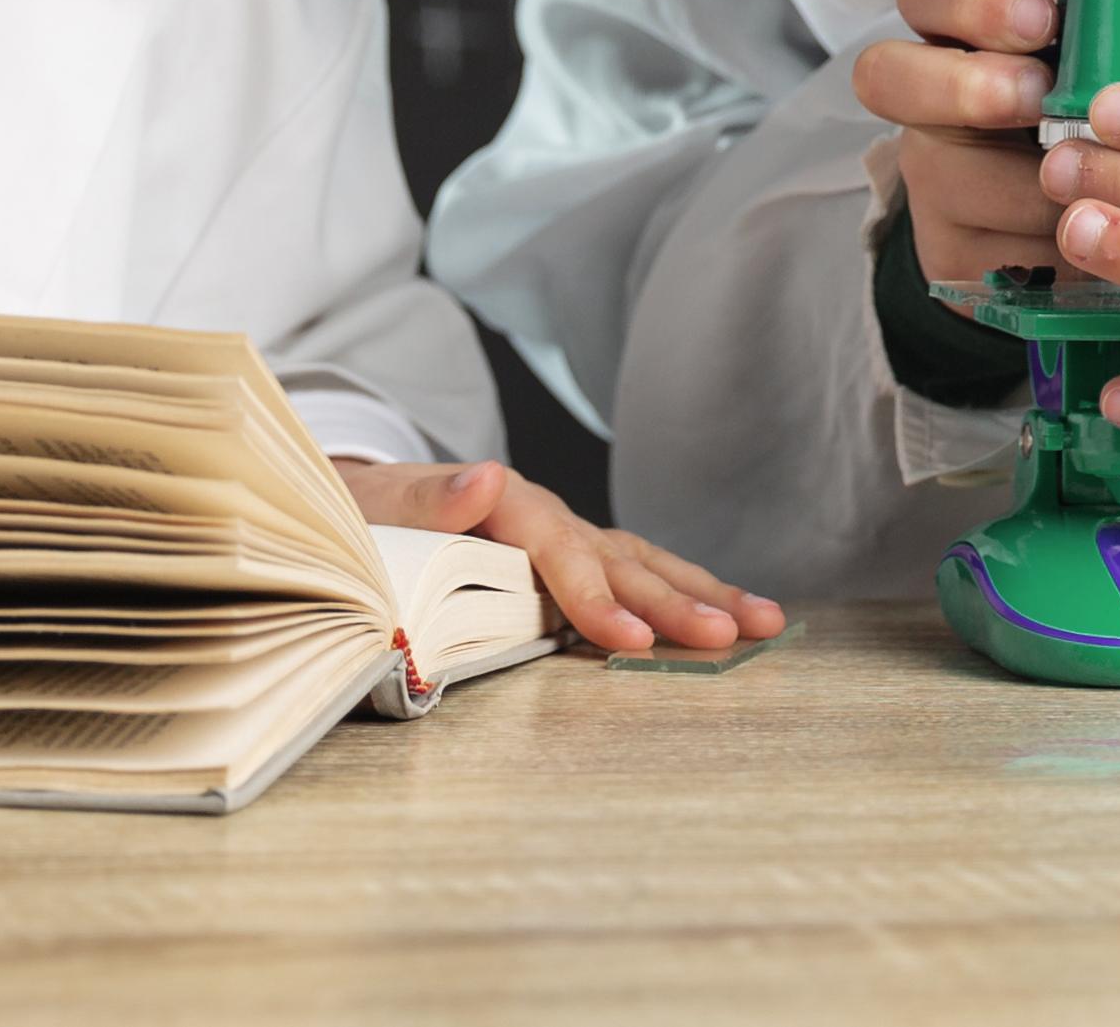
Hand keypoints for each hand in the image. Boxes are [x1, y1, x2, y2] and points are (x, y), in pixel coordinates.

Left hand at [333, 458, 787, 655]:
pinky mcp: (566, 557)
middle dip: (679, 600)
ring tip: (766, 623)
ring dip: (702, 593)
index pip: (559, 553)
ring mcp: (560, 534)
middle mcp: (542, 514)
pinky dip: (680, 592)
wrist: (352, 499)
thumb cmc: (359, 514)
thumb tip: (484, 478)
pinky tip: (724, 617)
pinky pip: (631, 572)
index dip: (597, 598)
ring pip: (641, 562)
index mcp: (500, 503)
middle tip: (734, 636)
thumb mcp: (372, 504)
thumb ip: (426, 498)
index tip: (634, 641)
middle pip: (618, 557)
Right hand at [850, 0, 1119, 284]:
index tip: (1041, 18)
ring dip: (1025, 184)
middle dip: (965, 84)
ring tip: (1087, 189)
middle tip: (1034, 98)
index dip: (973, 0)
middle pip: (886, 72)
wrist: (1086, 240)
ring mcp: (934, 177)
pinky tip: (1092, 248)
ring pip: (945, 173)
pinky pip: (984, 250)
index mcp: (981, 38)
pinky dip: (1047, 250)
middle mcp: (937, 102)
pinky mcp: (949, 252)